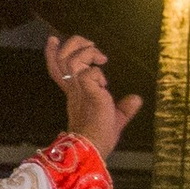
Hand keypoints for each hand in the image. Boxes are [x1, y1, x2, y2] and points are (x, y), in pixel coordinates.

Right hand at [46, 32, 141, 156]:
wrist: (94, 150)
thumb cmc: (100, 137)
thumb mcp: (114, 117)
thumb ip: (124, 108)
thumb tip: (136, 99)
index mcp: (74, 92)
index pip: (57, 68)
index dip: (53, 53)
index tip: (54, 39)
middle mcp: (73, 88)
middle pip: (62, 57)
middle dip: (75, 44)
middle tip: (92, 46)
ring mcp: (78, 90)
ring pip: (72, 60)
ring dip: (88, 53)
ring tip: (102, 59)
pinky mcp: (88, 94)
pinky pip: (87, 73)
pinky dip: (97, 73)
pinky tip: (104, 84)